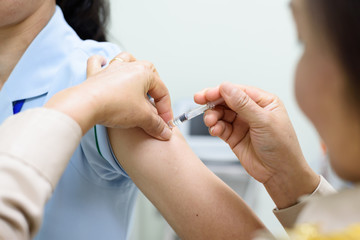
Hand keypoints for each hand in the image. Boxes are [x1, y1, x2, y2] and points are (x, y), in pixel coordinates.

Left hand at [45, 52, 172, 140]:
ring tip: (137, 83)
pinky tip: (104, 66)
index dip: (166, 109)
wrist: (86, 105)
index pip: (162, 91)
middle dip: (155, 87)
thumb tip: (165, 132)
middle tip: (155, 105)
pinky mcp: (95, 75)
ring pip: (126, 61)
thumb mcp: (143, 118)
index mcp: (144, 72)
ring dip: (134, 70)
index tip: (165, 123)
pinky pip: (98, 63)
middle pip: (149, 72)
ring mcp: (111, 69)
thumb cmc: (114, 106)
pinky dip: (101, 63)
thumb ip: (157, 125)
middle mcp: (128, 66)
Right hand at [194, 82, 318, 207]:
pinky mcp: (234, 136)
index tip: (207, 94)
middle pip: (227, 100)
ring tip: (210, 122)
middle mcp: (252, 110)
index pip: (238, 91)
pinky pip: (220, 127)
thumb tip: (226, 87)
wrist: (280, 173)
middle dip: (213, 101)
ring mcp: (242, 123)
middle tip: (199, 101)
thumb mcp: (263, 121)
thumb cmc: (282, 147)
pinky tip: (215, 130)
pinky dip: (215, 127)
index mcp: (264, 102)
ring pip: (221, 113)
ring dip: (212, 116)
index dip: (221, 90)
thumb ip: (243, 104)